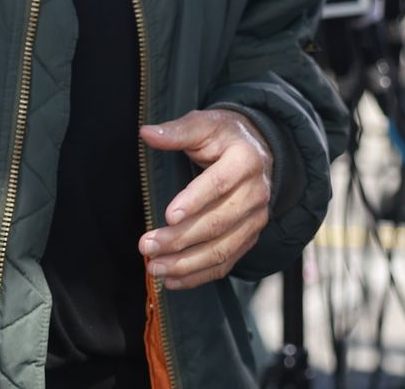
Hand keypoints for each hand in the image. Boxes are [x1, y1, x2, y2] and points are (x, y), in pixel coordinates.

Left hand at [137, 109, 274, 289]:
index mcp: (245, 161)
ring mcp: (255, 220)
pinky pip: (226, 263)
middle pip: (218, 223)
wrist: (258, 151)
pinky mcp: (249, 238)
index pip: (219, 184)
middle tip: (146, 245)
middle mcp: (256, 194)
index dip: (195, 201)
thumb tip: (147, 133)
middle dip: (180, 239)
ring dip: (187, 264)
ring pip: (222, 249)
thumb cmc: (225, 137)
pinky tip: (173, 280)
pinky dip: (200, 276)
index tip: (168, 215)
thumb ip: (178, 131)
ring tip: (155, 267)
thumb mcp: (205, 124)